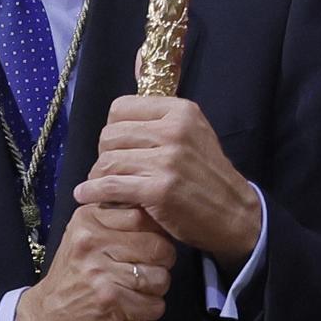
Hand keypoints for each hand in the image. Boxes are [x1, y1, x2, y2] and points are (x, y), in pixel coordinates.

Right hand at [10, 206, 173, 320]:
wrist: (44, 315)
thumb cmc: (72, 275)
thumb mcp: (83, 236)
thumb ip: (114, 220)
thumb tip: (157, 212)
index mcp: (88, 219)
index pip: (142, 216)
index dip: (157, 233)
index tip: (151, 245)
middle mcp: (93, 241)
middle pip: (158, 246)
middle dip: (164, 262)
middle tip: (152, 270)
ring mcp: (100, 272)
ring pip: (160, 277)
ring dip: (158, 288)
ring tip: (141, 290)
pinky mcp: (108, 300)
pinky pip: (153, 304)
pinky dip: (151, 309)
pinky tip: (136, 307)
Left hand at [78, 95, 263, 263]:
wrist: (234, 212)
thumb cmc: (207, 175)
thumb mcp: (193, 134)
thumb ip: (161, 121)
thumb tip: (119, 111)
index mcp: (181, 111)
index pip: (120, 107)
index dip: (113, 128)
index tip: (119, 146)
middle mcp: (174, 131)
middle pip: (110, 135)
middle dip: (104, 154)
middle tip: (111, 170)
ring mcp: (167, 161)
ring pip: (107, 161)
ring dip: (98, 176)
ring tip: (103, 185)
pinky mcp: (158, 190)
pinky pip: (110, 186)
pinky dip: (92, 192)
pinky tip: (86, 196)